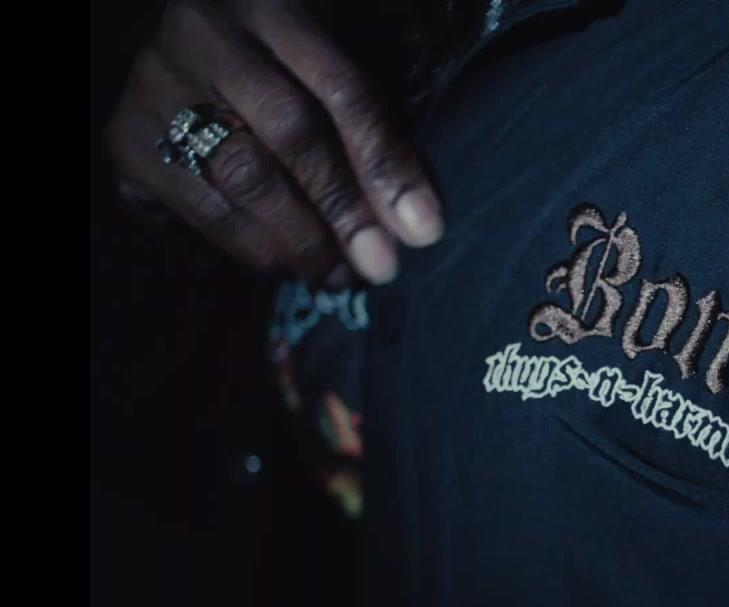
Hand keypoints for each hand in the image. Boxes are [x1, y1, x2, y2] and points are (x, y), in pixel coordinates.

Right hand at [106, 0, 443, 284]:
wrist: (190, 49)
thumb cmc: (282, 70)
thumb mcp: (329, 76)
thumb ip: (370, 137)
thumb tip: (414, 227)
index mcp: (275, 7)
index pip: (343, 90)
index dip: (386, 165)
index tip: (423, 231)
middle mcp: (208, 36)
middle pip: (288, 135)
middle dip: (342, 213)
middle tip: (378, 269)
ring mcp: (156, 86)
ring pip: (236, 180)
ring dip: (296, 243)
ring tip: (335, 276)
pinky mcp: (123, 138)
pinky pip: (191, 209)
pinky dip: (241, 247)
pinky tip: (279, 265)